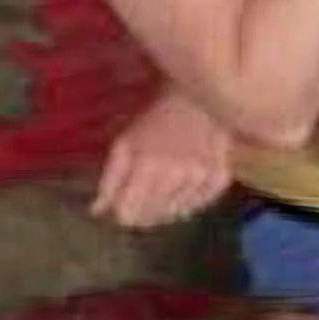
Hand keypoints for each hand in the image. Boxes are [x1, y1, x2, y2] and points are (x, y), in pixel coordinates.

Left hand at [93, 91, 232, 227]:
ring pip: (177, 214)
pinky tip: (183, 189)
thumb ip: (110, 180)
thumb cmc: (155, 120)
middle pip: (153, 218)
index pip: (129, 214)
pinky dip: (189, 202)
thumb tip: (98, 211)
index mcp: (148, 166)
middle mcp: (176, 175)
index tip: (122, 205)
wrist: (198, 102)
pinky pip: (200, 205)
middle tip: (141, 198)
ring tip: (163, 189)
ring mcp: (201, 178)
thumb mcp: (124, 144)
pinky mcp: (220, 178)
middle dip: (142, 213)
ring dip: (166, 208)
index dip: (121, 213)